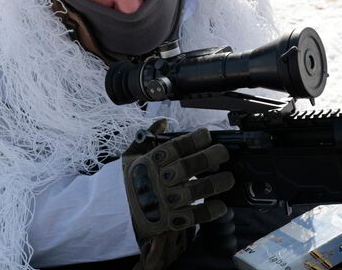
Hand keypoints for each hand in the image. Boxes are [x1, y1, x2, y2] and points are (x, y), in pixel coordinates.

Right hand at [123, 120, 233, 267]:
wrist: (111, 213)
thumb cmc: (127, 182)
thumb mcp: (131, 156)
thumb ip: (148, 138)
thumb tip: (161, 121)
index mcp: (151, 162)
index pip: (175, 147)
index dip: (193, 139)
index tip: (207, 135)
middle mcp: (159, 180)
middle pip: (189, 166)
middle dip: (211, 157)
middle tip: (223, 153)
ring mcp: (165, 201)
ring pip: (195, 190)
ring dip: (216, 184)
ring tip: (229, 178)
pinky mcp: (169, 220)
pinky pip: (193, 216)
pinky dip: (208, 212)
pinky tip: (221, 206)